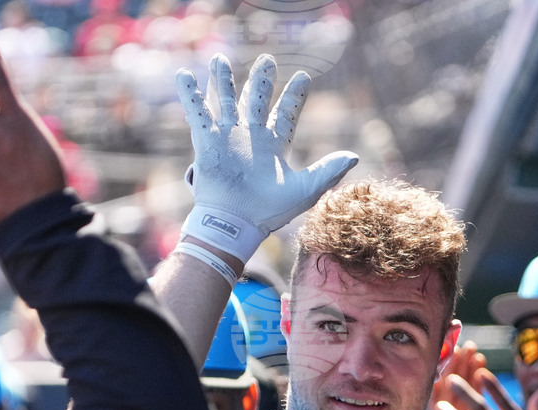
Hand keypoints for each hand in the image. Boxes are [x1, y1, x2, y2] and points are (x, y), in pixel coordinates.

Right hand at [175, 53, 358, 260]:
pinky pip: (197, 113)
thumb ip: (327, 170)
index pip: (285, 113)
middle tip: (267, 60)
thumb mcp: (306, 189)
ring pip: (225, 101)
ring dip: (222, 80)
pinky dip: (190, 95)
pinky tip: (183, 75)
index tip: (303, 76)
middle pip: (256, 101)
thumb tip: (354, 157)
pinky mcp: (207, 141)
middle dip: (260, 80)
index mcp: (273, 145)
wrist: (236, 222)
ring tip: (218, 58)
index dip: (294, 95)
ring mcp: (227, 138)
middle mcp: (250, 138)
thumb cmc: (270, 211)